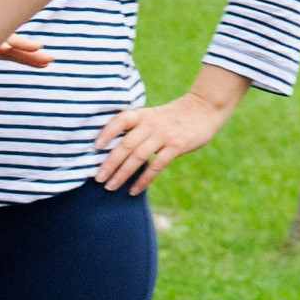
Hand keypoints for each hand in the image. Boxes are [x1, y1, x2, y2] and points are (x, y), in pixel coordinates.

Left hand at [91, 90, 230, 195]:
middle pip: (126, 144)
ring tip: (111, 187)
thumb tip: (115, 151)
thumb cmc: (175, 116)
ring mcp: (164, 135)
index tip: (95, 147)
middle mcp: (151, 124)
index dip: (106, 133)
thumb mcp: (154, 115)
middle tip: (98, 179)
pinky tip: (134, 190)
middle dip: (110, 163)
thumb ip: (138, 128)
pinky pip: (156, 165)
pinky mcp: (176, 146)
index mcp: (143, 115)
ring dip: (122, 174)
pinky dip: (143, 179)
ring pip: (138, 157)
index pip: (120, 121)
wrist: (204, 109)